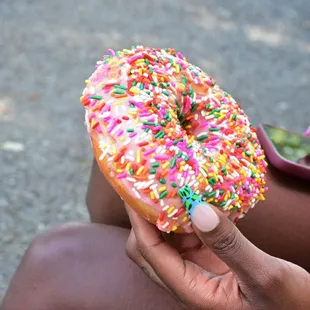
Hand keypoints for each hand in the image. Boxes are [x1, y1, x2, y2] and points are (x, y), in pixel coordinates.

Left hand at [125, 203, 309, 309]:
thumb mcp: (265, 276)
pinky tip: (194, 201)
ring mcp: (195, 269)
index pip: (149, 253)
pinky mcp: (206, 259)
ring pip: (163, 240)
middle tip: (148, 187)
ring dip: (162, 215)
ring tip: (168, 188)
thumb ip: (231, 246)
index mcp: (192, 291)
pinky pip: (184, 235)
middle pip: (146, 249)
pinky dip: (183, 217)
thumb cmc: (288, 305)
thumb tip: (198, 210)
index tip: (132, 192)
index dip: (137, 221)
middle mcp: (186, 280)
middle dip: (142, 218)